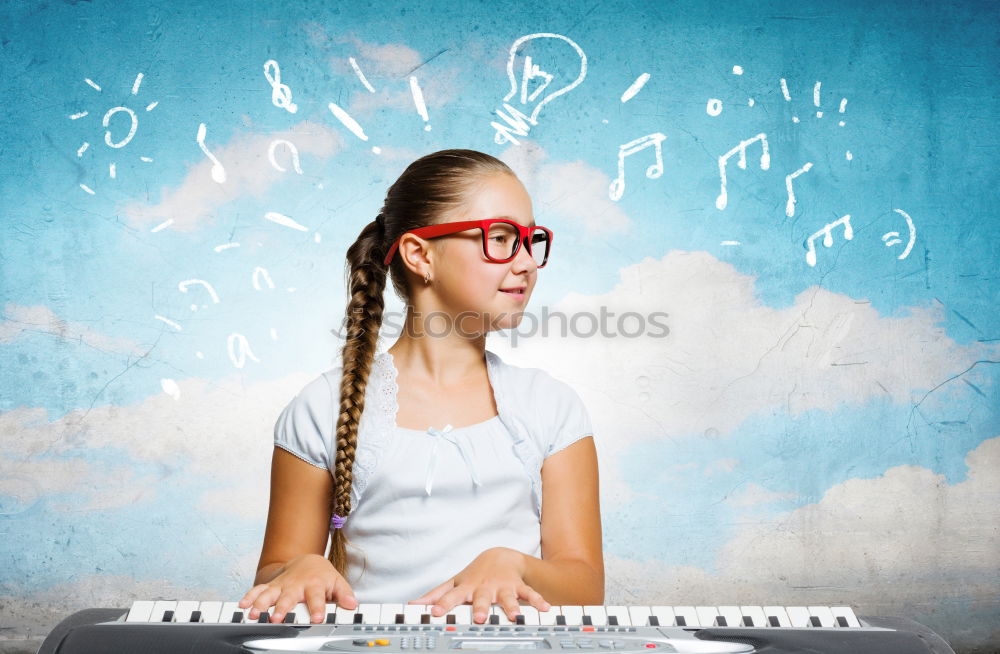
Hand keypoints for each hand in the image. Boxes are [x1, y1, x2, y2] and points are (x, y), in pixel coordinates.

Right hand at [239, 553, 357, 623]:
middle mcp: (295, 585)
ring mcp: (281, 585)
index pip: (317, 598)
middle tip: (277, 619)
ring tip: (254, 614)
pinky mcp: (270, 586)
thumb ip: (344, 594)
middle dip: (282, 608)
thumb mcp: (337, 583)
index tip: (317, 619)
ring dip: (261, 604)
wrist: (307, 561)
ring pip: (269, 594)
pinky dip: (249, 596)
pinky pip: (257, 590)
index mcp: (314, 585)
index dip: (317, 608)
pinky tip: (242, 605)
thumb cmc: (322, 576)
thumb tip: (352, 604)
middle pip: (288, 597)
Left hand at [408, 547, 549, 623]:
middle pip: (481, 599)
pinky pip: (529, 594)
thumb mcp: (454, 583)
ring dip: (510, 606)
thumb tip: (413, 605)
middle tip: (479, 617)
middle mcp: (484, 588)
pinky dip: (537, 601)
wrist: (500, 556)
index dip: (442, 604)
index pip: (451, 597)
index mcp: (466, 588)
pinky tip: (545, 609)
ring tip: (514, 616)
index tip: (433, 613)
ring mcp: (502, 587)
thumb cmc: (474, 575)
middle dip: (480, 608)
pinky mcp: (518, 586)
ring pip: (507, 597)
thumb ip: (435, 595)